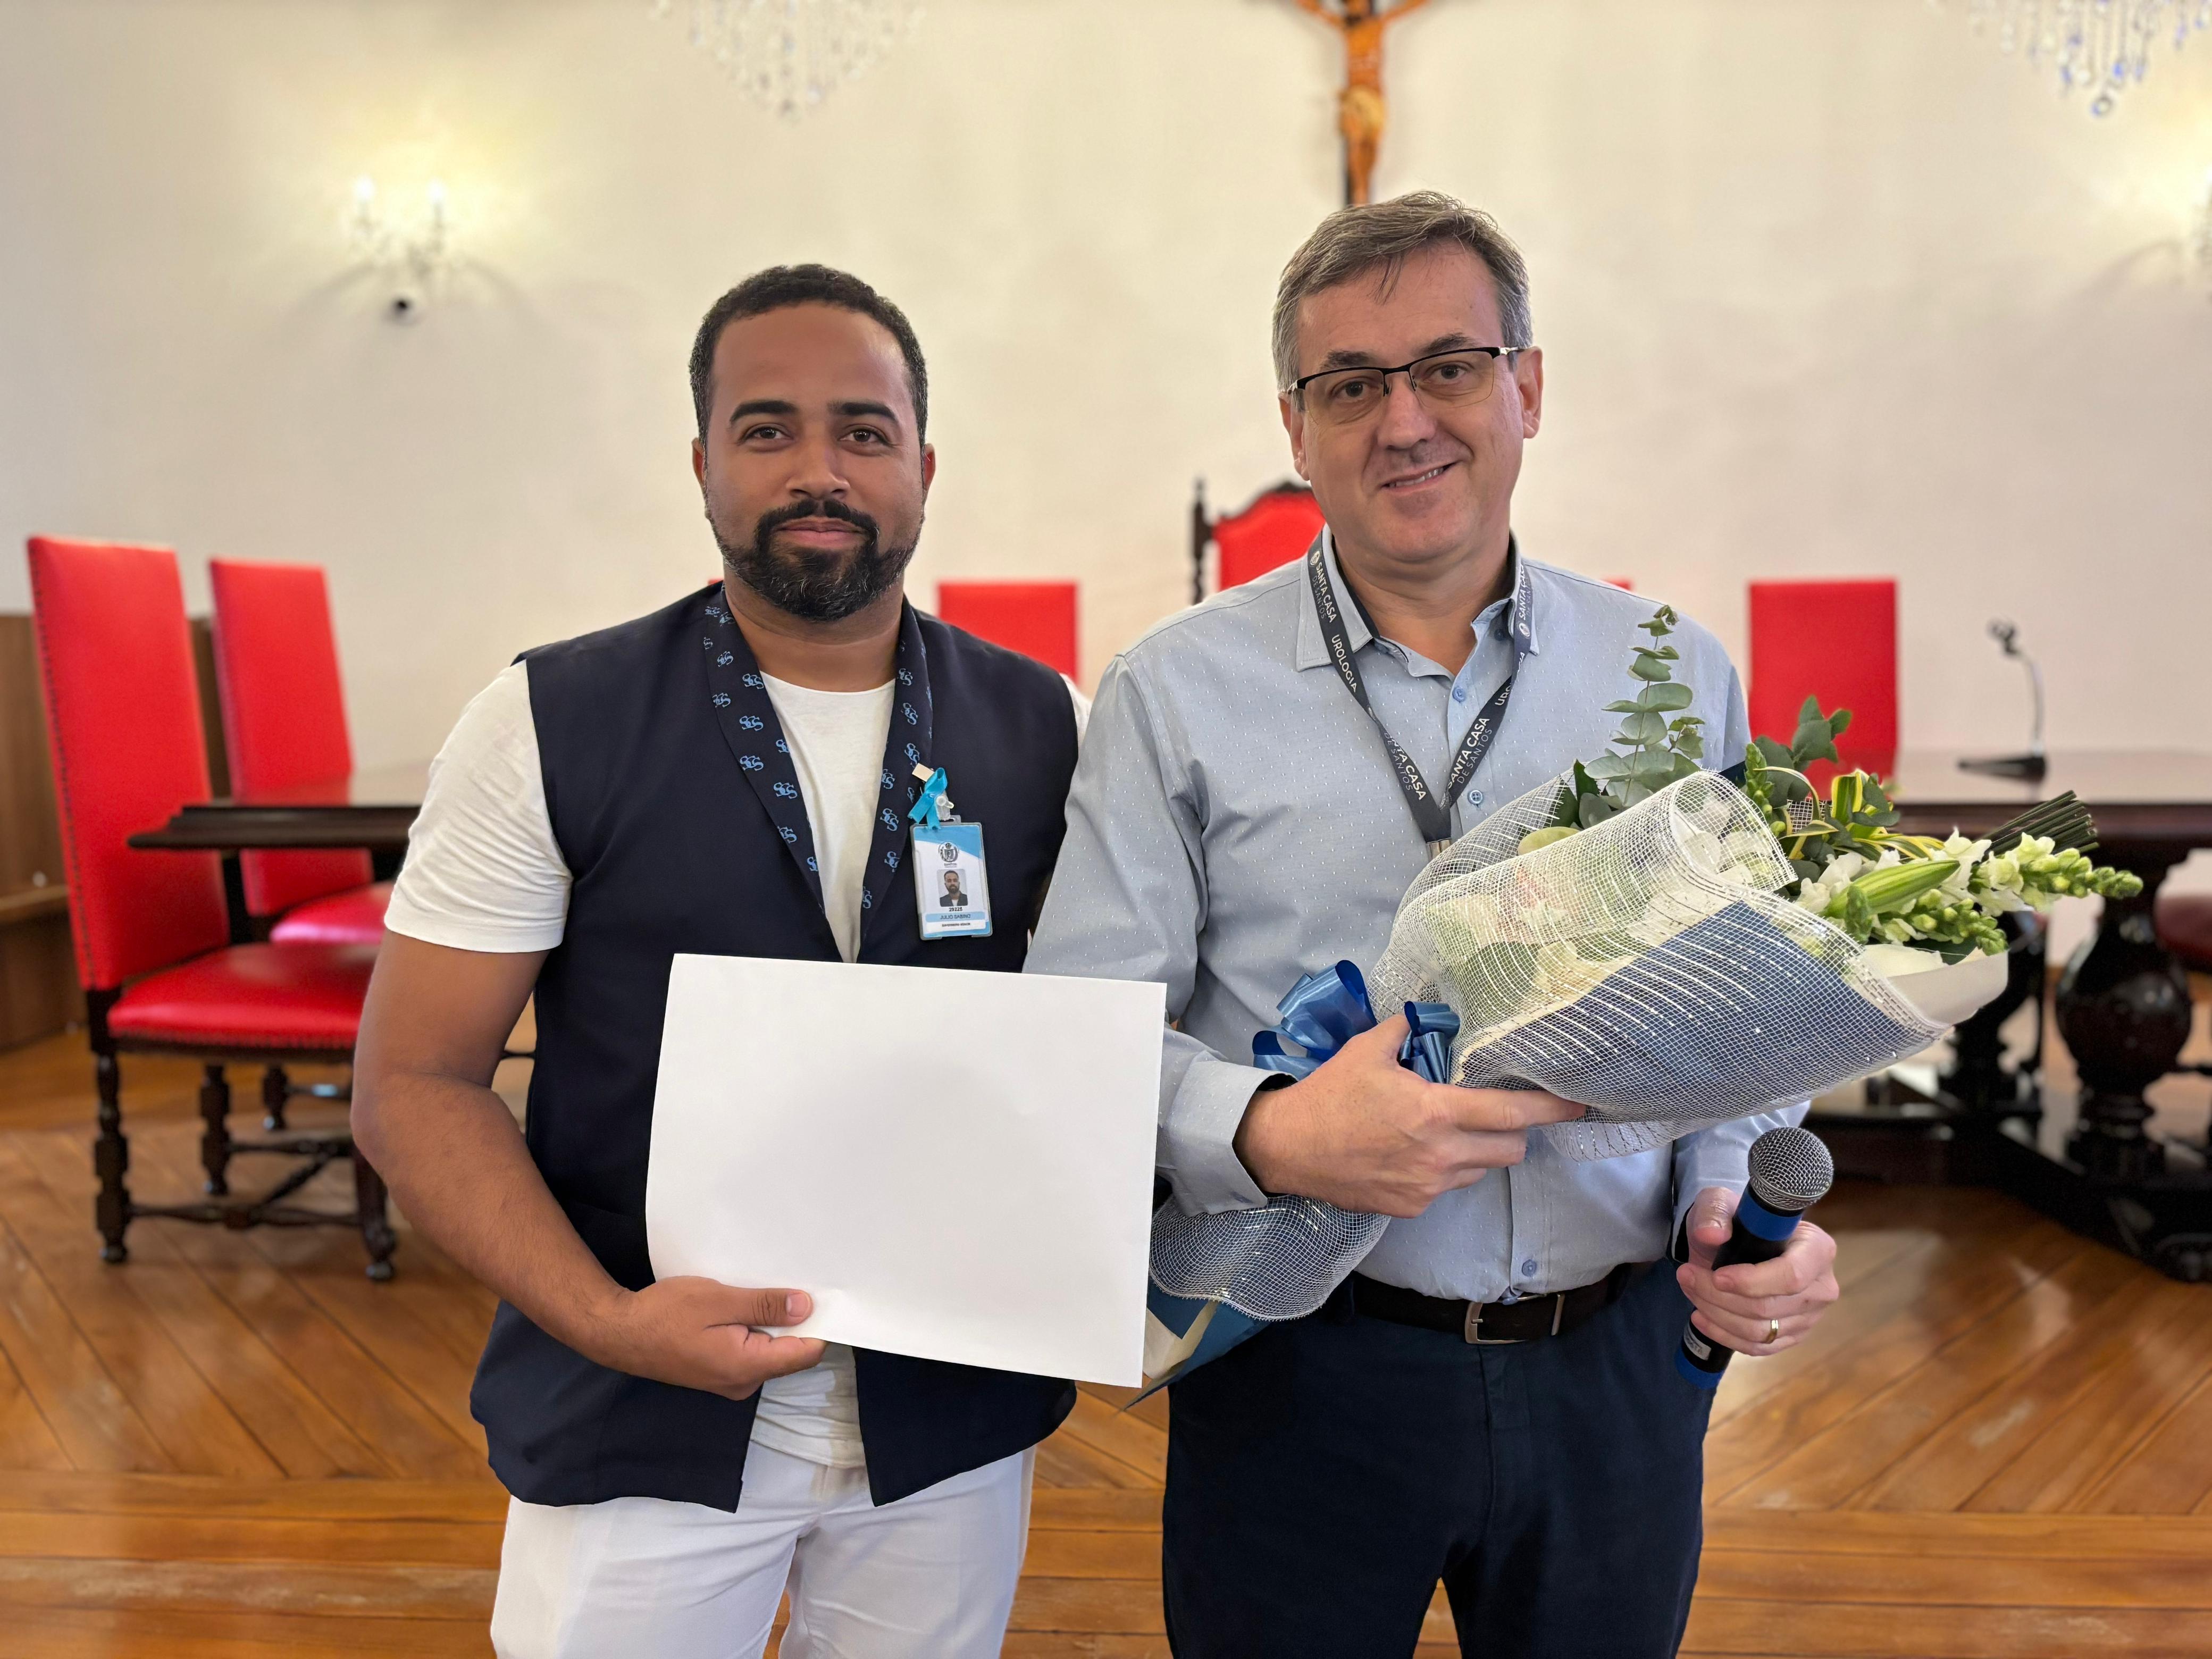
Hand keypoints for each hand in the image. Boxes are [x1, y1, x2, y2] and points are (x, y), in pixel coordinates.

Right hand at [588, 1278, 827, 1400]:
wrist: (619, 1332)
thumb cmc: (664, 1314)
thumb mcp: (718, 1300)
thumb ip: (764, 1305)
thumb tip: (806, 1307)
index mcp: (748, 1367)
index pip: (805, 1354)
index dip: (821, 1326)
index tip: (826, 1297)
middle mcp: (743, 1382)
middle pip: (789, 1353)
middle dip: (797, 1322)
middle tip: (796, 1283)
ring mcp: (729, 1381)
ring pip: (769, 1351)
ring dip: (772, 1324)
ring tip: (766, 1290)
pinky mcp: (717, 1372)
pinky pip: (749, 1352)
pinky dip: (753, 1330)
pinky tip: (745, 1306)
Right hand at [1232, 1013, 1583, 1218]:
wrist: (1289, 1147)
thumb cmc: (1330, 1095)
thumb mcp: (1368, 1049)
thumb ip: (1406, 1031)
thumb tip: (1426, 1016)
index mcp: (1435, 1112)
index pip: (1511, 1113)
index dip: (1550, 1108)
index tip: (1577, 1103)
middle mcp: (1440, 1155)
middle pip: (1510, 1150)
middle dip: (1513, 1131)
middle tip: (1496, 1113)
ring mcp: (1427, 1187)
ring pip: (1481, 1170)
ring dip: (1477, 1151)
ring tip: (1445, 1132)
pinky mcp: (1412, 1207)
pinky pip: (1448, 1187)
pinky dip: (1444, 1170)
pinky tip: (1414, 1153)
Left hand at [1674, 1186, 1839, 1357]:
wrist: (1740, 1240)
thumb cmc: (1737, 1220)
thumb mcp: (1722, 1203)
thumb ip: (1715, 1213)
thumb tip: (1710, 1234)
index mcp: (1818, 1249)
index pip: (1792, 1276)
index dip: (1752, 1282)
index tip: (1717, 1275)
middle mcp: (1822, 1287)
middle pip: (1768, 1308)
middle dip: (1719, 1296)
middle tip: (1685, 1275)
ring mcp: (1811, 1316)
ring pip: (1760, 1331)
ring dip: (1716, 1314)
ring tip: (1689, 1290)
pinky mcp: (1793, 1335)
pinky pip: (1758, 1348)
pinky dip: (1724, 1335)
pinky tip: (1701, 1317)